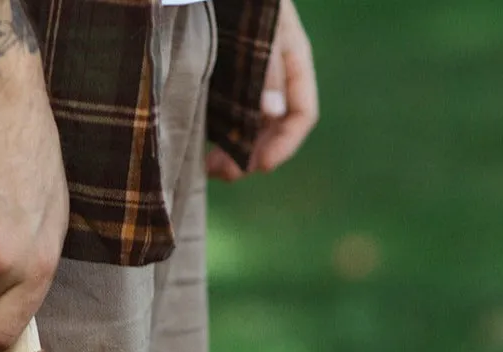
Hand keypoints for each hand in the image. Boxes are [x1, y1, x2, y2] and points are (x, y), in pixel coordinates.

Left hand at [206, 0, 317, 181]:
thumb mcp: (257, 26)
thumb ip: (265, 66)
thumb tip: (272, 112)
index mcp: (293, 58)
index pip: (302, 113)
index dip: (286, 144)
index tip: (262, 166)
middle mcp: (273, 74)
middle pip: (274, 129)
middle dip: (253, 155)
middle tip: (227, 173)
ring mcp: (248, 79)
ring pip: (249, 128)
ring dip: (233, 154)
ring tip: (209, 168)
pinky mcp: (220, 82)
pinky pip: (226, 118)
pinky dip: (217, 138)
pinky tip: (200, 152)